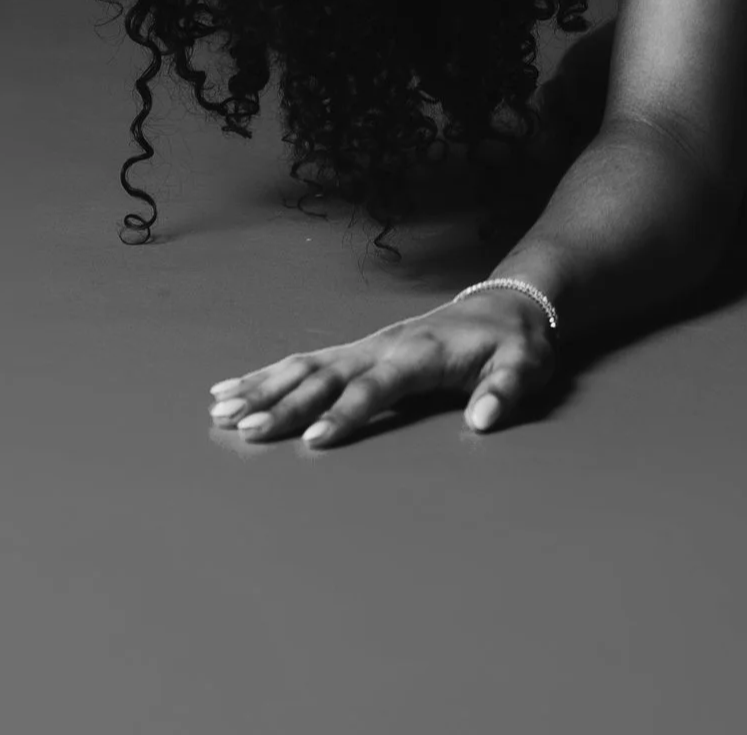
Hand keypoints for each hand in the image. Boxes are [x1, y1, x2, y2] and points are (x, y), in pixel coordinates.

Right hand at [207, 288, 556, 446]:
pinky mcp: (358, 350)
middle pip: (328, 375)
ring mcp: (367, 345)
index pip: (378, 386)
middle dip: (286, 403)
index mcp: (421, 353)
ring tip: (219, 411)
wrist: (508, 306)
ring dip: (264, 387)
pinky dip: (267, 374)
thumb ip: (506, 389)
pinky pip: (307, 360)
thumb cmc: (515, 344)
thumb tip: (485, 419)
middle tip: (243, 430)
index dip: (348, 412)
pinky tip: (231, 389)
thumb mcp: (526, 364)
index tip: (314, 440)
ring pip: (306, 365)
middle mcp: (385, 345)